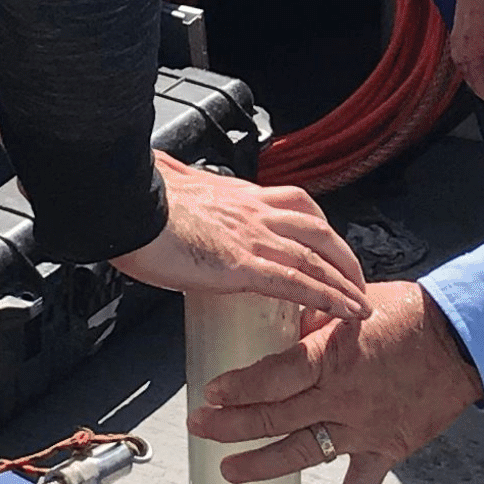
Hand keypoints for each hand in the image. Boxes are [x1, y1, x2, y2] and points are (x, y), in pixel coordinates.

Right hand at [115, 156, 369, 322]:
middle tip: (354, 280)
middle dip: (342, 255)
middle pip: (317, 228)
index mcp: (237, 195)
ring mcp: (251, 237)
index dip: (316, 227)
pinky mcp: (241, 265)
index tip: (327, 245)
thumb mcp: (166, 182)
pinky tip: (343, 312)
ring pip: (315, 256)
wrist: (124, 205)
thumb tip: (164, 170)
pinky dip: (327, 297)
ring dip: (344, 282)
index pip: (294, 205)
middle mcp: (253, 211)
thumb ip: (174, 178)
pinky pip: (297, 282)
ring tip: (360, 304)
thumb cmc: (137, 200)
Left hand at [189, 282, 482, 483]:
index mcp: (331, 357)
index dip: (237, 388)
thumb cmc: (410, 313)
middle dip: (231, 424)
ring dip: (262, 464)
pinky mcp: (386, 449)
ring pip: (302, 453)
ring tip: (229, 472)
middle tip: (199, 427)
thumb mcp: (355, 302)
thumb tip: (281, 322)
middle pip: (275, 417)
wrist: (465, 340)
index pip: (271, 377)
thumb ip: (315, 318)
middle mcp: (342, 397)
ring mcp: (363, 428)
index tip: (212, 393)